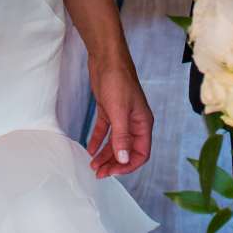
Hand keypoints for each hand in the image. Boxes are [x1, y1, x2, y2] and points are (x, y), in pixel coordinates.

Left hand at [85, 52, 153, 177]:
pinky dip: (98, 141)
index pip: (141, 153)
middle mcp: (134, 122)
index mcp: (142, 123)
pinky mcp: (109, 110)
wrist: (106, 59)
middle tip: (99, 173)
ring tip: (93, 165)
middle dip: (114, 163)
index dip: (128, 165)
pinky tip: (90, 149)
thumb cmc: (118, 80)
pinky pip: (105, 131)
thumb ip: (122, 137)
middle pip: (126, 151)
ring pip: (115, 143)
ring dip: (105, 155)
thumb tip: (123, 159)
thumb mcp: (119, 111)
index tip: (112, 172)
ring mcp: (121, 117)